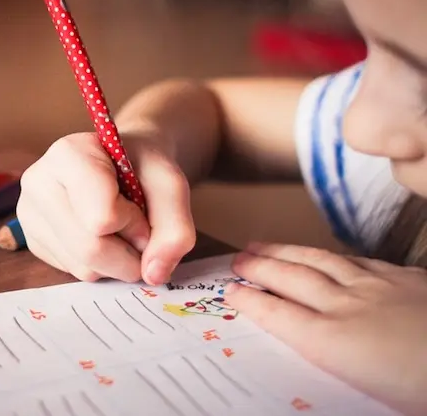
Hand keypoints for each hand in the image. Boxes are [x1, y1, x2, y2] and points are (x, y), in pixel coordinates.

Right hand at [16, 131, 195, 284]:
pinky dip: (99, 265)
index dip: (134, 223)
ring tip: (118, 229)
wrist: (121, 163)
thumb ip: (175, 227)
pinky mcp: (32, 240)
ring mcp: (29, 213)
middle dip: (128, 252)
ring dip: (116, 262)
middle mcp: (37, 182)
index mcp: (67, 154)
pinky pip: (73, 272)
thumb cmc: (142, 167)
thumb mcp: (170, 185)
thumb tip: (153, 275)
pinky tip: (100, 236)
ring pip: (82, 267)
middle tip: (139, 231)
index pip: (101, 218)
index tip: (140, 206)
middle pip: (90, 249)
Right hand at [224, 242, 426, 415]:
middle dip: (260, 267)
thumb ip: (333, 364)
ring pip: (321, 262)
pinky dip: (332, 256)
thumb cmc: (420, 388)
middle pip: (293, 279)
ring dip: (287, 253)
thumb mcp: (367, 393)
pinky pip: (359, 260)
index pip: (278, 314)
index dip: (251, 300)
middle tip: (238, 258)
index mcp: (334, 342)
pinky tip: (327, 255)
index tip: (230, 291)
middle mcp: (349, 308)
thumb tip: (311, 350)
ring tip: (265, 245)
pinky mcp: (408, 280)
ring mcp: (379, 288)